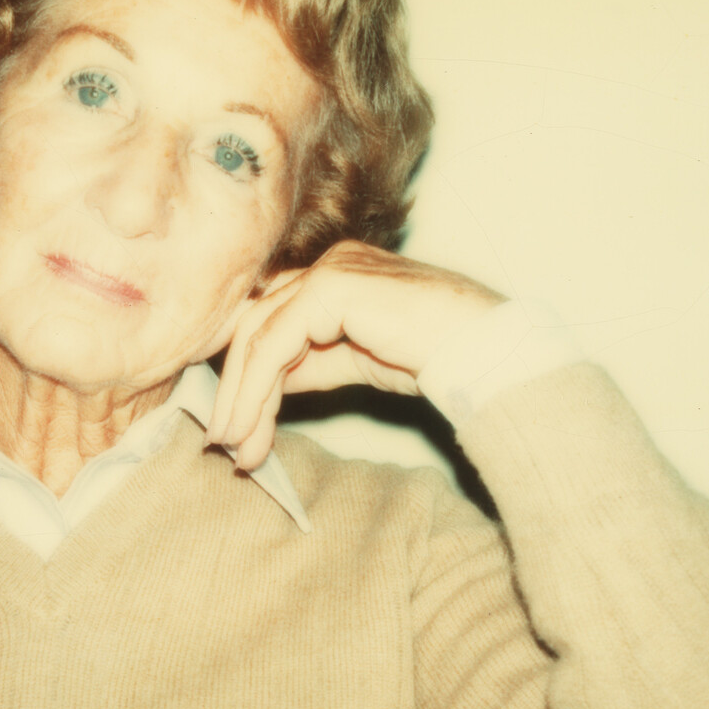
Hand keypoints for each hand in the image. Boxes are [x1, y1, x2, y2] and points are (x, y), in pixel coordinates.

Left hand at [206, 240, 505, 470]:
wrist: (483, 350)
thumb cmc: (436, 355)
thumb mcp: (356, 362)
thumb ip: (310, 364)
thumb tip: (262, 386)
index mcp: (336, 273)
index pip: (270, 318)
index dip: (243, 370)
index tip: (233, 423)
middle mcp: (329, 263)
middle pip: (256, 324)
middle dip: (235, 389)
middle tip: (225, 442)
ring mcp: (330, 269)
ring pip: (258, 334)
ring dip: (241, 397)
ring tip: (236, 446)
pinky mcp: (332, 287)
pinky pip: (276, 342)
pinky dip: (256, 389)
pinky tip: (252, 426)